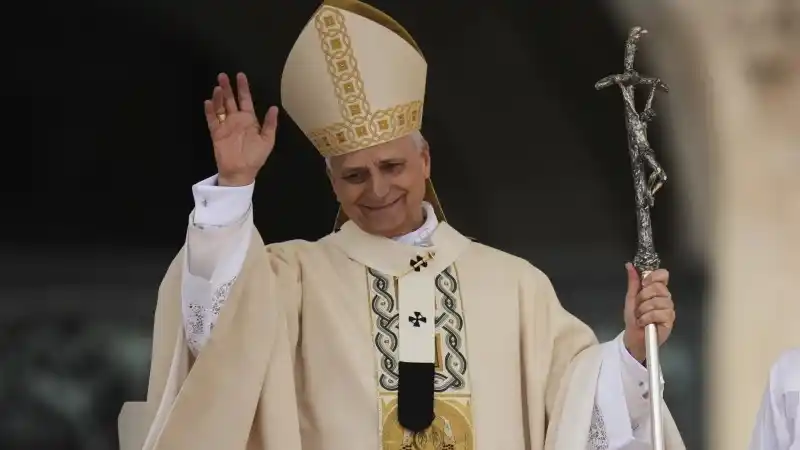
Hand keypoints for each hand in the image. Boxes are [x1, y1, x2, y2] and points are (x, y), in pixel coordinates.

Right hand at [204, 72, 278, 186]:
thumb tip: (274, 107)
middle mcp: (236, 120)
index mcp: (249, 120)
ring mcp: (225, 126)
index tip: (240, 75)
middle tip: (222, 75)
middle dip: (227, 88)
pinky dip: (210, 111)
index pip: (245, 100)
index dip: (243, 88)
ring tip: (218, 87)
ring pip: (220, 107)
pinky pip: (212, 120)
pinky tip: (209, 102)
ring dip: (219, 97)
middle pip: (230, 100)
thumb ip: (270, 124)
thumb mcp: (267, 140)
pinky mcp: (216, 133)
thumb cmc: (255, 157)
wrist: (241, 172)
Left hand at [622, 263, 674, 362]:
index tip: (643, 284)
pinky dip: (647, 318)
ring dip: (643, 309)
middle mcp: (665, 297)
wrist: (634, 336)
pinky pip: (659, 313)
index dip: (653, 277)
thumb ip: (633, 282)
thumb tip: (629, 265)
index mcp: (657, 290)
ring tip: (640, 316)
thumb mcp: (631, 298)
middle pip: (659, 287)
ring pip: (658, 301)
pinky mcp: (670, 320)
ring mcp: (669, 309)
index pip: (663, 275)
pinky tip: (644, 322)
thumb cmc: (634, 317)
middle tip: (638, 306)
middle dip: (643, 297)